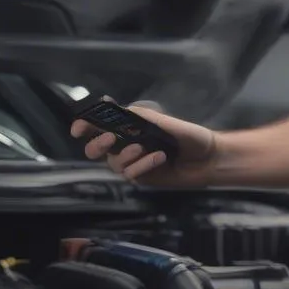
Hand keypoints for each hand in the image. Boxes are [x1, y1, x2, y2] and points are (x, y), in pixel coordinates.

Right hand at [71, 99, 217, 186]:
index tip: (79, 128)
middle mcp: (126, 145)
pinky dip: (143, 166)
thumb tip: (122, 111)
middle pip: (95, 150)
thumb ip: (143, 117)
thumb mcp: (166, 122)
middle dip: (98, 144)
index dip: (85, 126)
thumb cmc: (189, 136)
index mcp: (129, 128)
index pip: (99, 127)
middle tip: (111, 138)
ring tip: (144, 148)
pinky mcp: (143, 178)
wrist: (208, 158)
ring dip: (126, 155)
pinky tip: (159, 158)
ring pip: (113, 164)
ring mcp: (133, 163)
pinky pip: (132, 174)